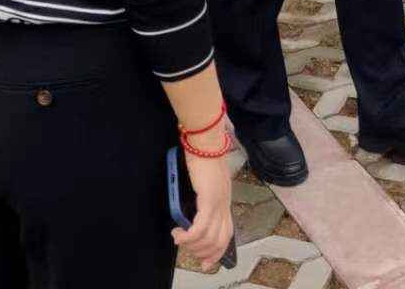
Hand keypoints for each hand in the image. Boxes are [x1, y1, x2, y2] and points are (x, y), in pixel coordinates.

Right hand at [173, 146, 233, 270]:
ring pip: (209, 238)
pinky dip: (188, 237)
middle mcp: (224, 204)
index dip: (218, 251)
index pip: (227, 233)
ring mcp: (218, 203)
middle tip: (188, 253)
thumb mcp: (203, 181)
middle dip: (203, 253)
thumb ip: (201, 196)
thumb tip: (189, 212)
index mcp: (224, 200)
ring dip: (192, 245)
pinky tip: (178, 235)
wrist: (205, 140)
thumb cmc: (202, 155)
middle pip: (220, 240)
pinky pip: (200, 228)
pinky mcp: (209, 200)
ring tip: (178, 240)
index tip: (206, 263)